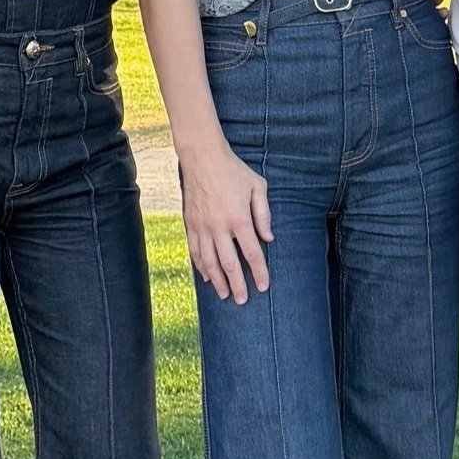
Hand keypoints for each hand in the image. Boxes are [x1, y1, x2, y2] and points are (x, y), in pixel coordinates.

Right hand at [179, 139, 272, 302]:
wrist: (202, 158)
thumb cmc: (233, 171)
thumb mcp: (257, 186)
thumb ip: (263, 214)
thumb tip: (268, 239)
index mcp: (239, 218)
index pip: (251, 252)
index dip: (258, 272)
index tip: (264, 286)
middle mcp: (219, 226)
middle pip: (229, 263)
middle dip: (237, 284)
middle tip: (242, 300)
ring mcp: (202, 226)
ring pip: (209, 261)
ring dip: (218, 281)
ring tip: (224, 295)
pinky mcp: (190, 224)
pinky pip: (195, 251)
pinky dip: (201, 266)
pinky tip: (207, 277)